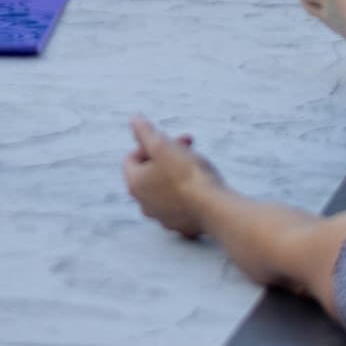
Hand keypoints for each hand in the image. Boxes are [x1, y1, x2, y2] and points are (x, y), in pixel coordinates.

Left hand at [121, 116, 228, 237]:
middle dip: (167, 156)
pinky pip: (180, 205)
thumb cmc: (186, 174)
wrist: (214, 207)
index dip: (150, 144)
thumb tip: (134, 120)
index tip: (170, 140)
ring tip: (196, 165)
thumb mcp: (162, 145)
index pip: (132, 158)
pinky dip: (187, 193)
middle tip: (188, 146)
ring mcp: (162, 217)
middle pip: (150, 173)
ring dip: (176, 173)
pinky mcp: (181, 225)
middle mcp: (144, 204)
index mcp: (134, 184)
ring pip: (165, 189)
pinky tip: (202, 187)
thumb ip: (145, 132)